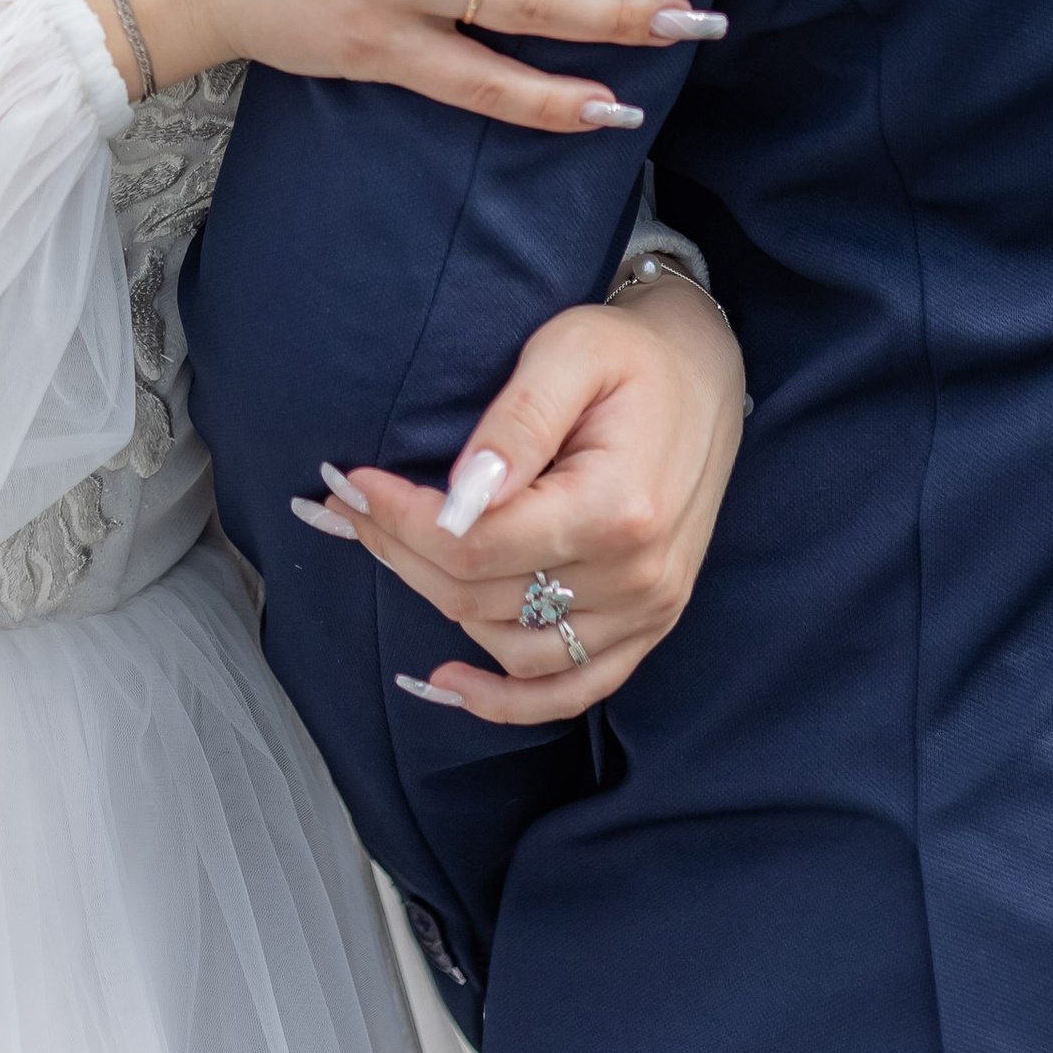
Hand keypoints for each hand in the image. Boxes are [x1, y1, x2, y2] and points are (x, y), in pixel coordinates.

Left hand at [296, 274, 746, 718]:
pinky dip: (505, 702)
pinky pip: (570, 692)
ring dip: (434, 605)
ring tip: (384, 548)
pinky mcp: (646, 627)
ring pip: (509, 646)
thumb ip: (516, 422)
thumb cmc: (630, 354)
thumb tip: (457, 496)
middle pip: (481, 597)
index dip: (400, 520)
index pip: (476, 545)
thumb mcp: (570, 351)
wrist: (707, 374)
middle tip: (345, 506)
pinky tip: (447, 687)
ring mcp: (645, 612)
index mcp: (616, 509)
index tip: (350, 482)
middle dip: (399, 551)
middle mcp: (636, 577)